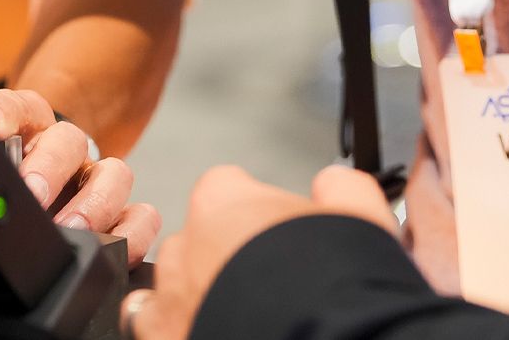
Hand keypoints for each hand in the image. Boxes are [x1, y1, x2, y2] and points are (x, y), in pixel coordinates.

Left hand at [0, 88, 160, 265]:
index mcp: (26, 129)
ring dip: (95, 203)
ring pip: (115, 173)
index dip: (2, 113)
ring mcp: (97, 181)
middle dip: (50, 167)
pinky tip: (110, 251)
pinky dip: (132, 233)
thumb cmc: (6, 189)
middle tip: (34, 194)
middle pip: (68, 141)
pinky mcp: (121, 215)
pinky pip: (142, 217)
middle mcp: (65, 150)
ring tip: (71, 231)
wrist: (31, 212)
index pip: (15, 107)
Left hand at [122, 165, 394, 339]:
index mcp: (224, 202)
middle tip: (260, 286)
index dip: (253, 215)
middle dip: (219, 259)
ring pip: (168, 289)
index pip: (225, 190)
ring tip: (230, 315)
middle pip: (194, 241)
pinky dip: (173, 329)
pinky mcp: (161, 338)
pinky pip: (150, 328)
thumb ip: (340, 189)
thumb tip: (333, 184)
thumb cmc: (336, 283)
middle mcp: (185, 246)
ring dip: (191, 298)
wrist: (321, 338)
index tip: (273, 237)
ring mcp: (168, 299)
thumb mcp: (358, 217)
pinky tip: (201, 330)